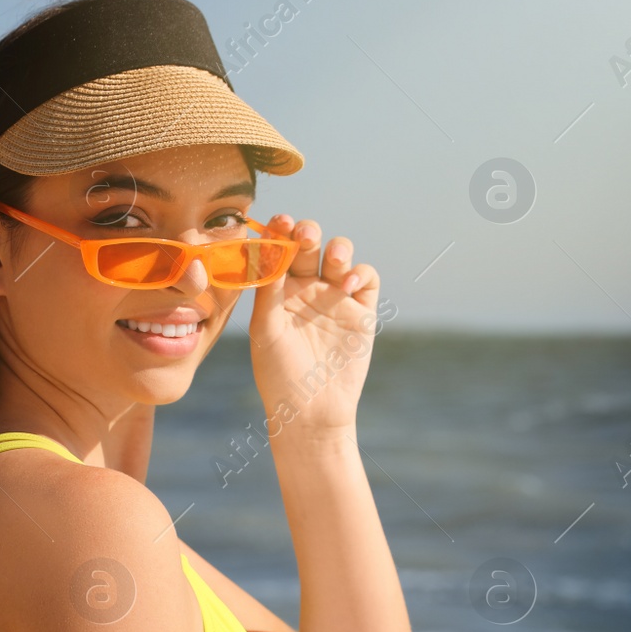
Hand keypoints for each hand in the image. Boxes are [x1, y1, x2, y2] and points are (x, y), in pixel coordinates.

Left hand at [246, 215, 380, 436]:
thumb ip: (267, 291)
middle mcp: (306, 288)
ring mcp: (334, 296)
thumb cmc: (279, 373)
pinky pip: (366, 278)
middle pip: (309, 246)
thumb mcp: (265, 330)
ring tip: (331, 256)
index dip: (279, 232)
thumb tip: (266, 250)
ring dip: (336, 247)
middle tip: (302, 234)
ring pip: (339, 256)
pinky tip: (345, 284)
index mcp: (277, 290)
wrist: (311, 410)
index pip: (278, 250)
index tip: (277, 221)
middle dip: (306, 234)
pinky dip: (359, 273)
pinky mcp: (361, 310)